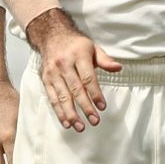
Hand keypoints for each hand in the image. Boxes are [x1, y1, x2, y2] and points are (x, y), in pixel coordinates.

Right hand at [25, 7, 120, 131]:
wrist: (51, 36)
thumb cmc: (75, 45)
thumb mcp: (93, 48)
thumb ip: (105, 60)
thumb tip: (118, 68)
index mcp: (78, 55)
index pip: (87, 77)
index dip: (95, 93)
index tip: (102, 106)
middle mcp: (64, 64)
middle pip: (75, 89)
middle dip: (85, 107)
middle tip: (94, 121)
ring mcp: (53, 73)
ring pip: (62, 96)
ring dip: (71, 113)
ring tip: (80, 127)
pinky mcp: (45, 79)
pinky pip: (52, 98)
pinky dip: (59, 111)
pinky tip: (66, 122)